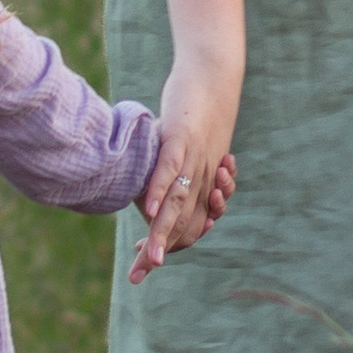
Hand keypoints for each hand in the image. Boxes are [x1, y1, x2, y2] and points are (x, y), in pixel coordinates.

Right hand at [129, 58, 241, 280]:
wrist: (214, 78)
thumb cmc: (197, 115)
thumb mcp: (186, 151)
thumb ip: (172, 176)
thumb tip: (148, 196)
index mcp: (203, 187)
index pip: (188, 229)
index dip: (166, 246)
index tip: (145, 265)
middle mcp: (202, 179)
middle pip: (183, 225)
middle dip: (160, 251)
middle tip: (138, 275)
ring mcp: (193, 160)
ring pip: (178, 203)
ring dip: (163, 233)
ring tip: (152, 258)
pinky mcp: (182, 138)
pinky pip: (170, 169)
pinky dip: (159, 190)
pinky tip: (148, 211)